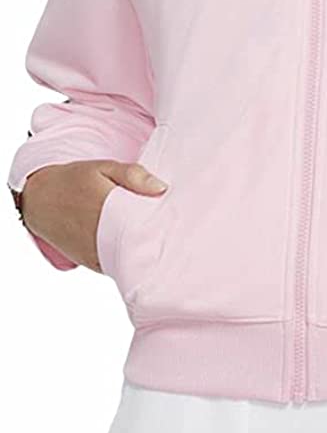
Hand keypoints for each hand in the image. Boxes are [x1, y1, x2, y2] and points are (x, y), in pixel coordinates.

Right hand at [19, 159, 168, 271]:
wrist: (40, 201)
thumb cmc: (74, 180)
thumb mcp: (103, 168)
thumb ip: (133, 176)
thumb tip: (162, 188)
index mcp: (106, 207)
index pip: (143, 221)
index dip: (164, 222)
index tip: (180, 220)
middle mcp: (100, 236)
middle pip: (141, 244)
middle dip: (159, 238)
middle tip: (179, 230)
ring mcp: (96, 253)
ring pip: (131, 258)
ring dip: (145, 250)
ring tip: (162, 238)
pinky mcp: (94, 263)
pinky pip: (119, 265)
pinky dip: (131, 258)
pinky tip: (143, 247)